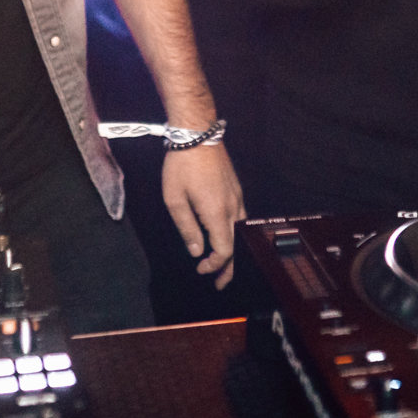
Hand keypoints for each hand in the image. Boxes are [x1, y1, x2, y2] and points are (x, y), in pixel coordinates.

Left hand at [160, 144, 243, 288]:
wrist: (197, 134)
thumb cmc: (181, 166)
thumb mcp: (175, 199)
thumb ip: (187, 227)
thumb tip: (196, 250)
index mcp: (217, 214)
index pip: (224, 250)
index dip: (215, 265)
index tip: (201, 270)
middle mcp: (233, 208)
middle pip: (237, 246)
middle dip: (229, 267)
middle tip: (220, 284)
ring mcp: (237, 197)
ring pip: (241, 232)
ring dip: (233, 251)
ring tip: (224, 264)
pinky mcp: (236, 189)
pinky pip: (240, 218)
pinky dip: (235, 235)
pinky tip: (225, 236)